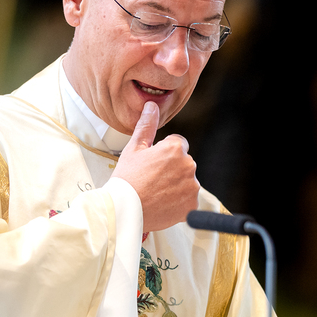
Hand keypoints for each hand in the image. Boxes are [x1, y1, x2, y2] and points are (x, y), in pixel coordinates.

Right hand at [111, 102, 199, 232]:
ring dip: (176, 186)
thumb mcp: (133, 149)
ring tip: (155, 193)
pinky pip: (188, 200)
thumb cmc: (126, 178)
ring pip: (186, 182)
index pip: (178, 145)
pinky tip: (162, 204)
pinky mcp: (192, 205)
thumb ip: (147, 126)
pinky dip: (178, 203)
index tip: (151, 165)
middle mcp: (188, 165)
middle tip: (151, 180)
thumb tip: (152, 106)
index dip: (163, 154)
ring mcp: (192, 186)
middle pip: (183, 164)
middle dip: (171, 170)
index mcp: (175, 148)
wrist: (124, 210)